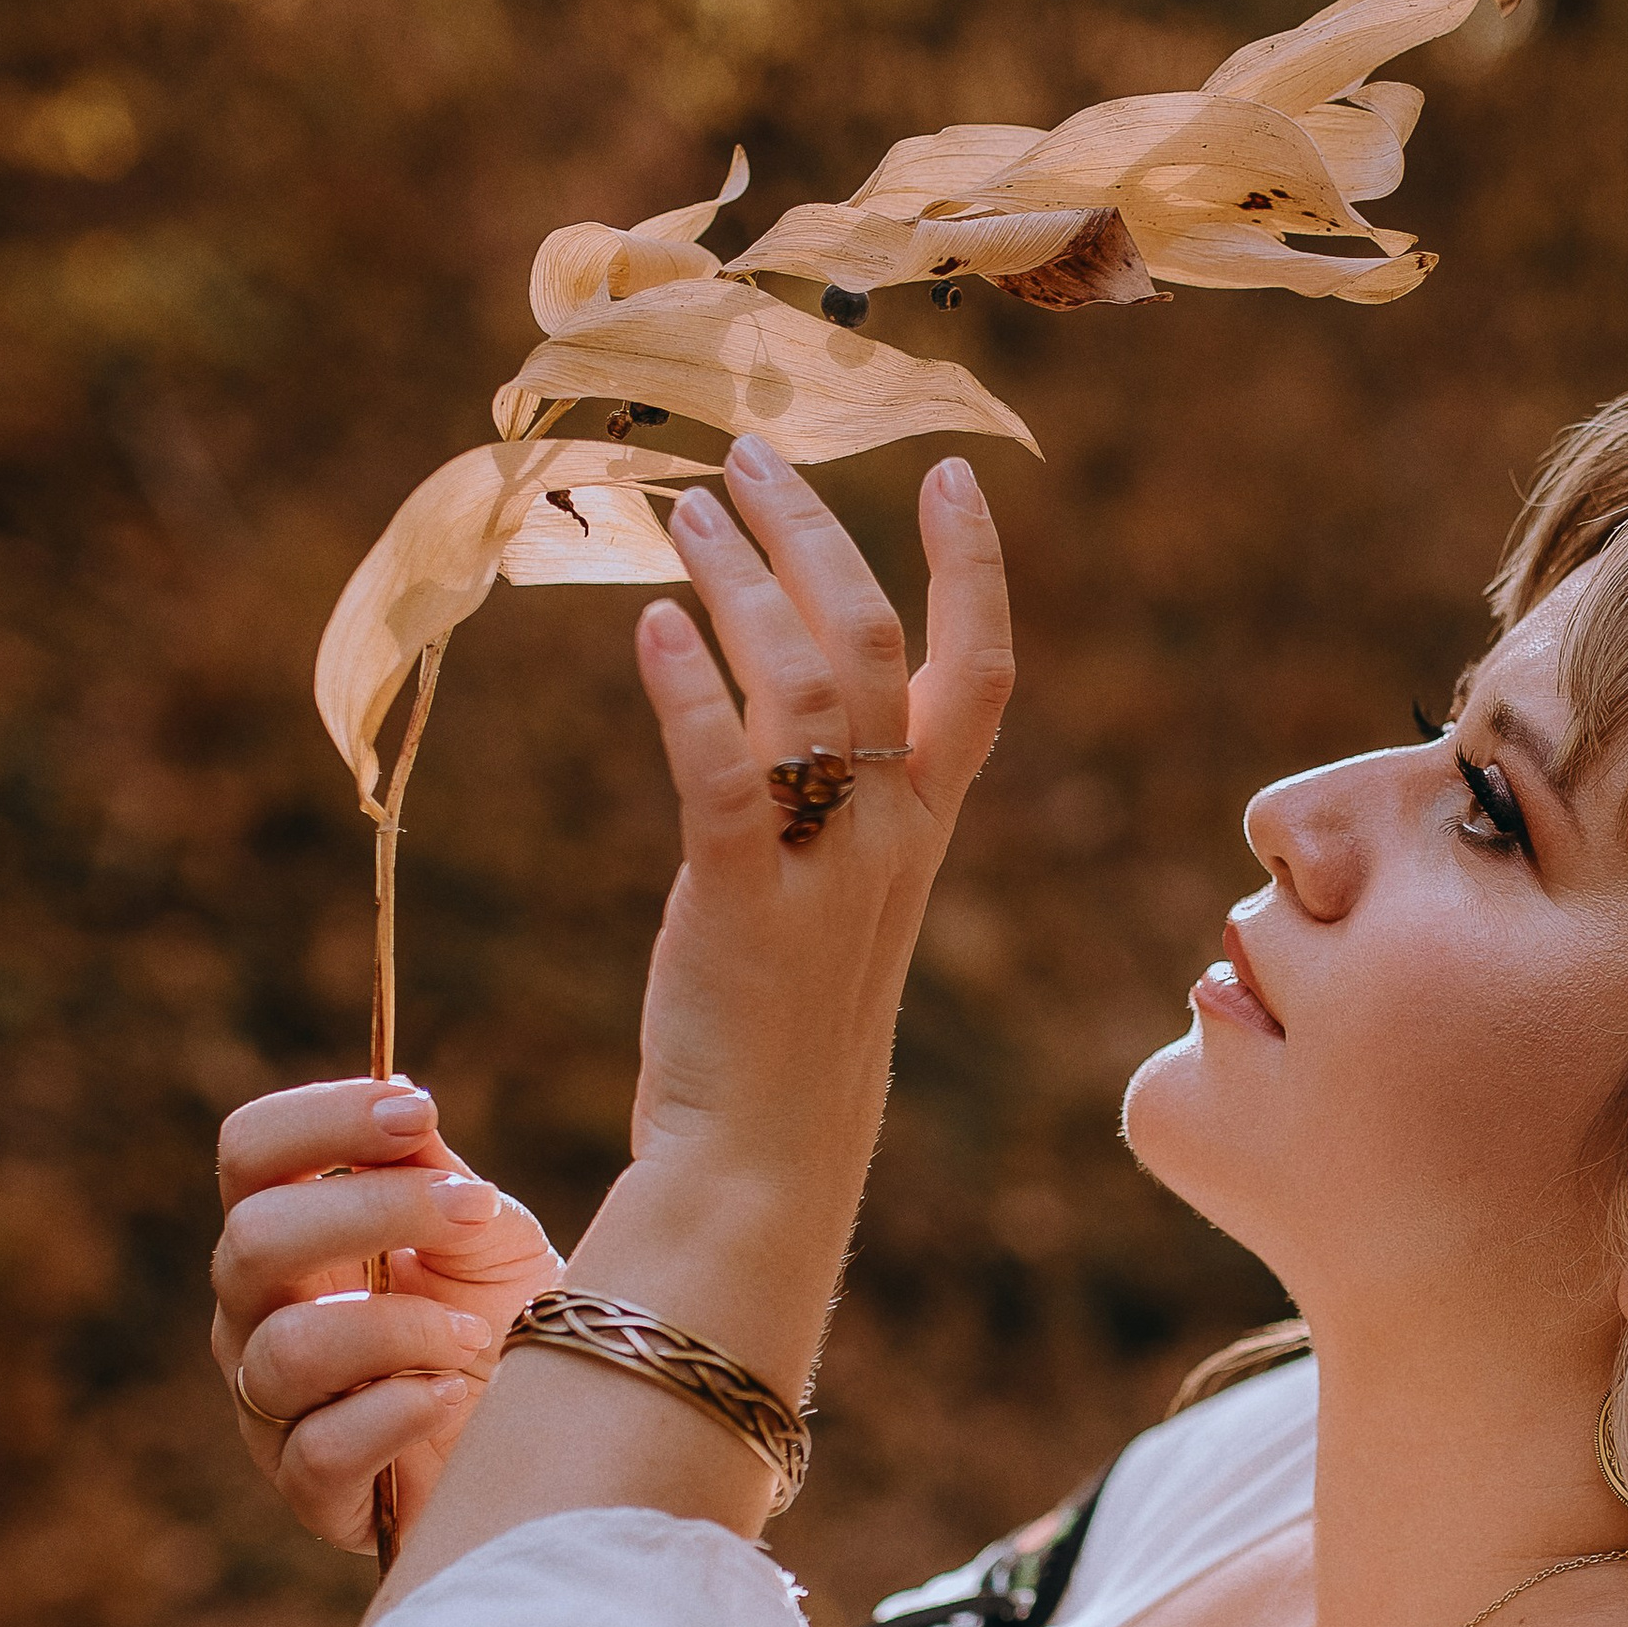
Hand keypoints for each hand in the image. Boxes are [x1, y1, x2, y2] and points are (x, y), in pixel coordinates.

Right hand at [211, 1079, 560, 1553]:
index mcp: (291, 1235)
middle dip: (375, 1212)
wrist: (560, 1441)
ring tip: (476, 1333)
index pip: (250, 1154)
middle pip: (254, 1241)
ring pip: (286, 1350)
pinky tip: (454, 1394)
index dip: (321, 1121)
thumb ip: (434, 1171)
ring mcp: (274, 1409)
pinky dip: (396, 1412)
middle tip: (473, 1210)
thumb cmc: (515, 1324)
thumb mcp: (487, 1234)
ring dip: (399, 1328)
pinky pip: (320, 1450)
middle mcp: (259, 1316)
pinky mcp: (313, 1494)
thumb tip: (398, 1098)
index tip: (418, 1108)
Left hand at [374, 440, 1013, 1606]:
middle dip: (815, 534)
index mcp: (920, 836)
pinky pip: (724, 778)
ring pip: (809, 686)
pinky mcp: (740, 908)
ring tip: (677, 506)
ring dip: (746, 578)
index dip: (974, 573)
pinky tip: (648, 628)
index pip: (979, 678)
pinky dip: (690, 692)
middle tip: (744, 456)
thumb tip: (771, 715)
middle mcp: (890, 841)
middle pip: (877, 645)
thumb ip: (824, 814)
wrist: (758, 1169)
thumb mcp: (826, 910)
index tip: (951, 477)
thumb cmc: (774, 1041)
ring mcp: (821, 874)